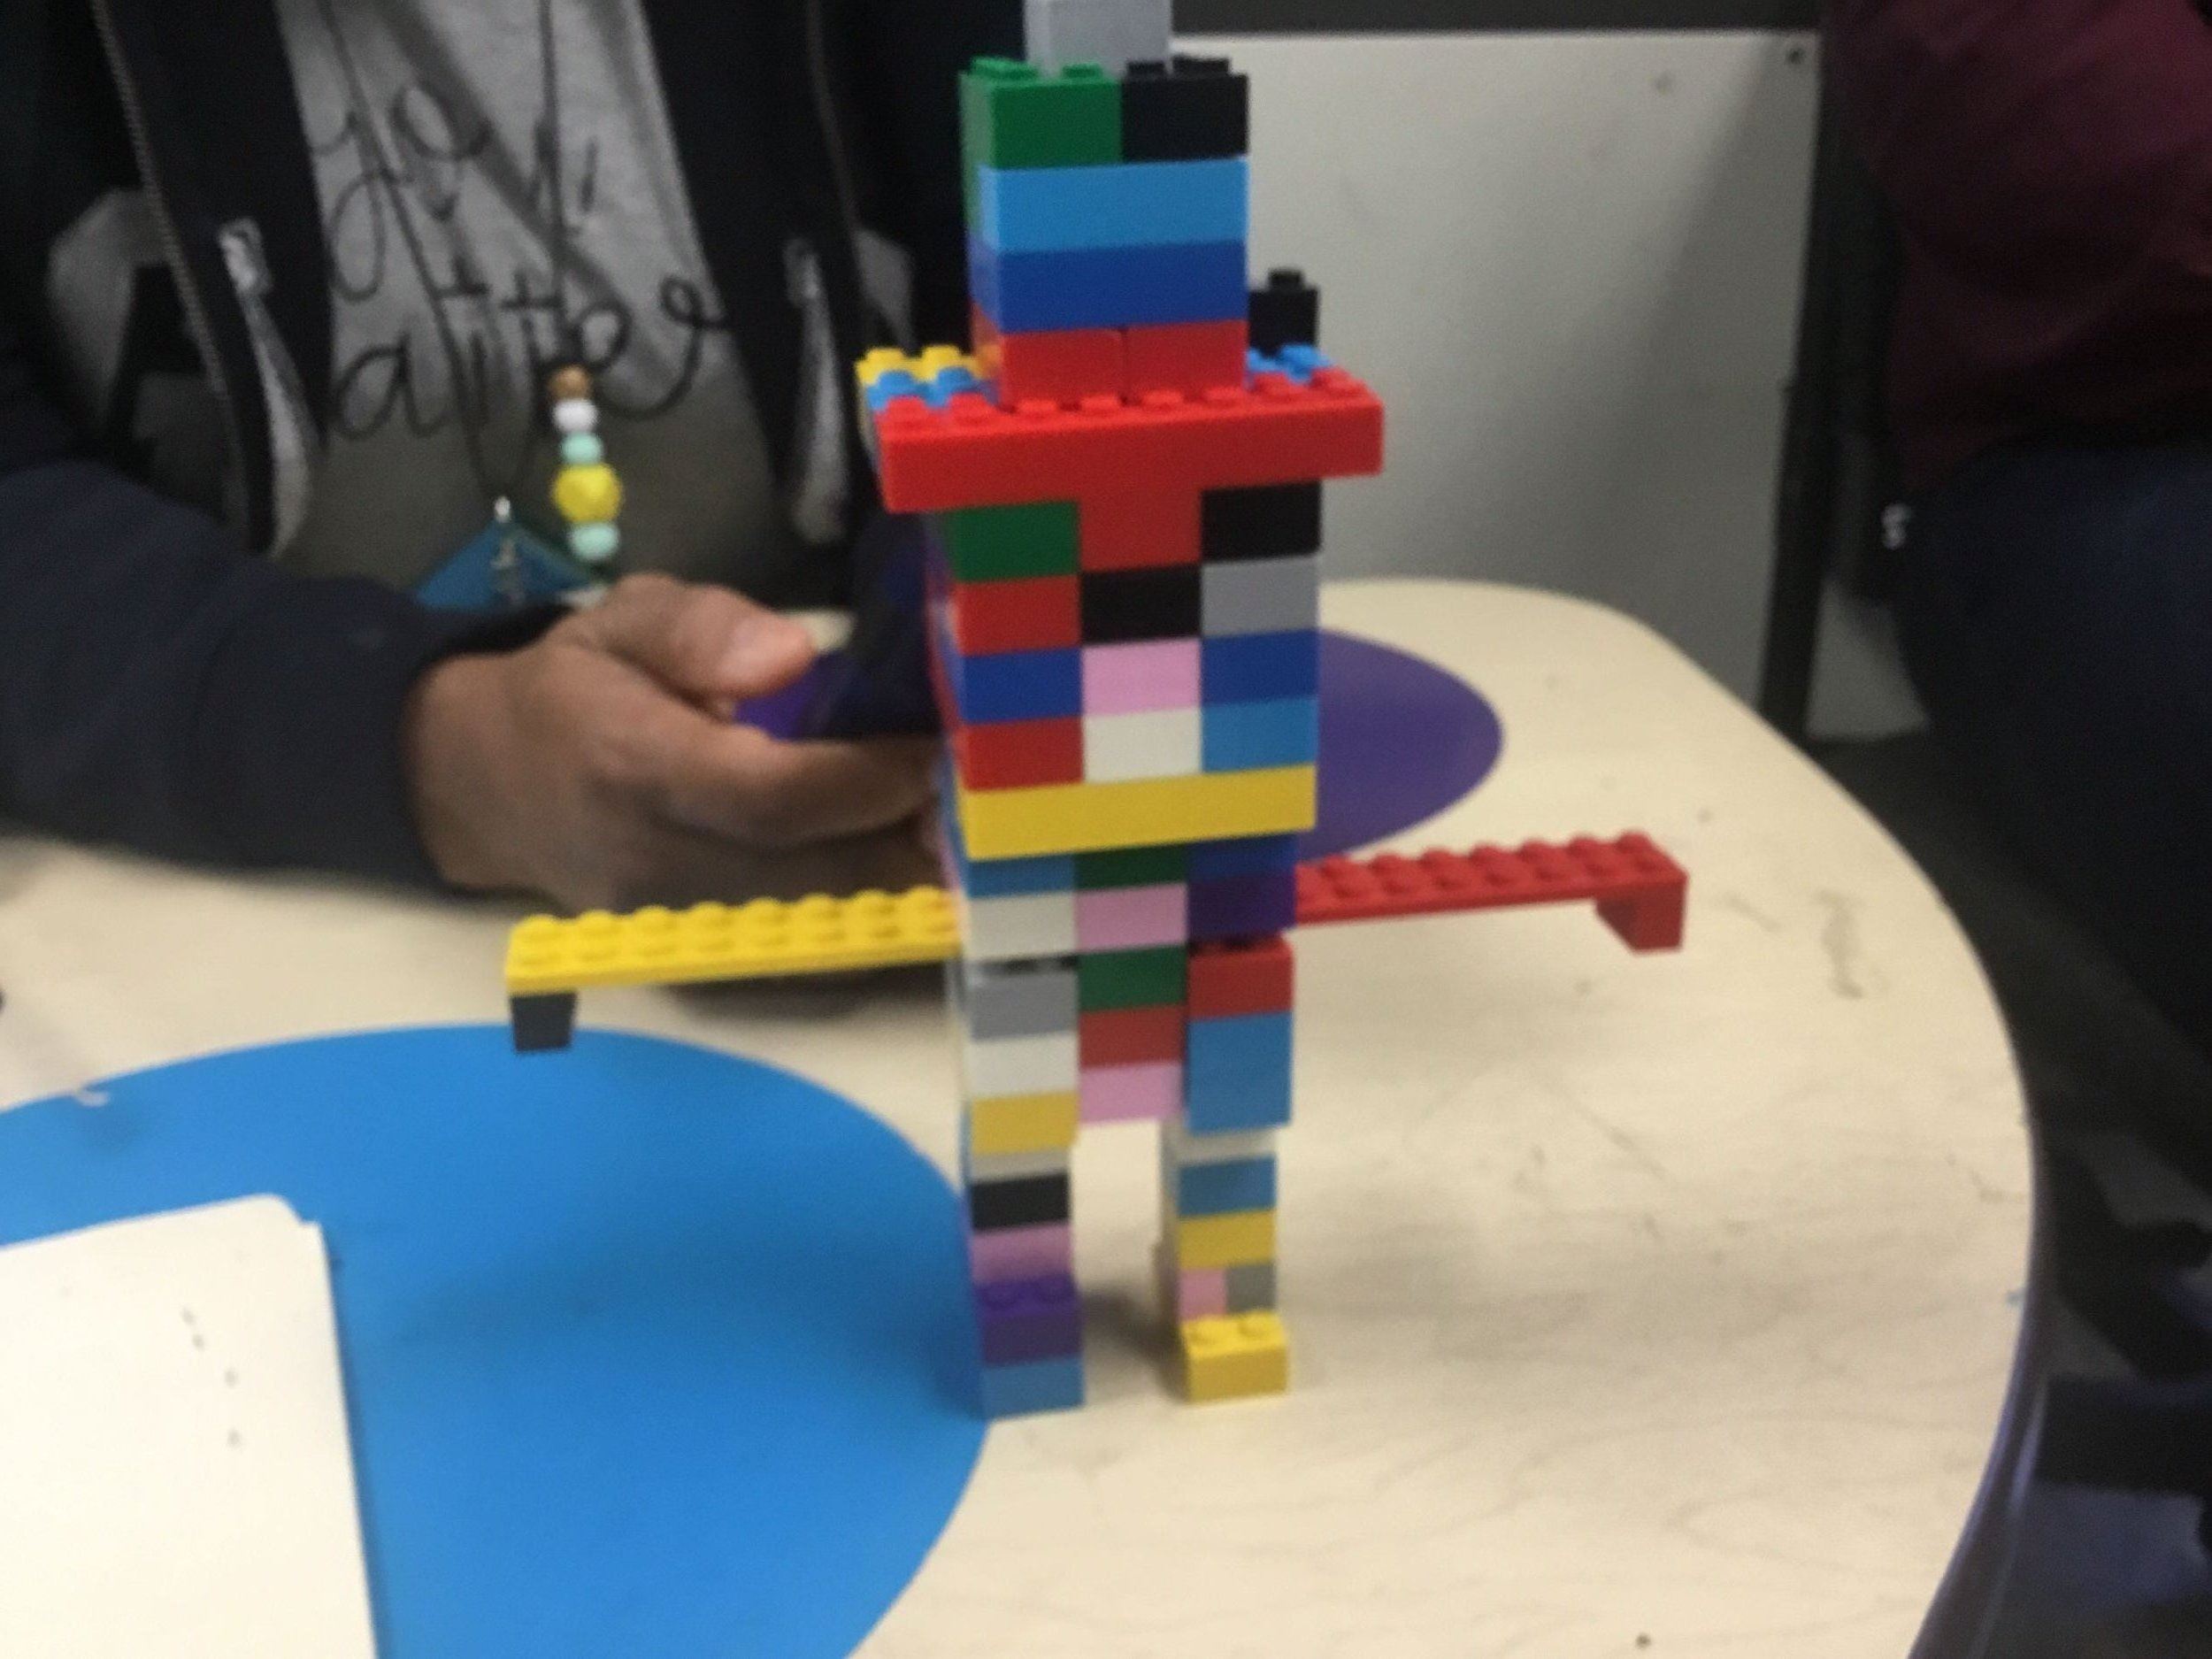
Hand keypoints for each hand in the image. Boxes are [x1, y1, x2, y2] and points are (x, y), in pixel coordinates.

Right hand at [403, 574, 938, 910]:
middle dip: (910, 845)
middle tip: (977, 803)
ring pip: (818, 930)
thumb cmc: (576, 690)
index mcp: (633, 765)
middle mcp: (652, 862)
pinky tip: (908, 881)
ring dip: (900, 892)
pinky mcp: (690, 966)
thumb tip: (790, 655)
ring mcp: (671, 927)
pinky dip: (868, 927)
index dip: (867, 781)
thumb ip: (702, 628)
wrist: (488, 789)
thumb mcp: (622, 619)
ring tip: (956, 838)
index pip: (771, 796)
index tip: (934, 750)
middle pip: (813, 878)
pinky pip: (799, 961)